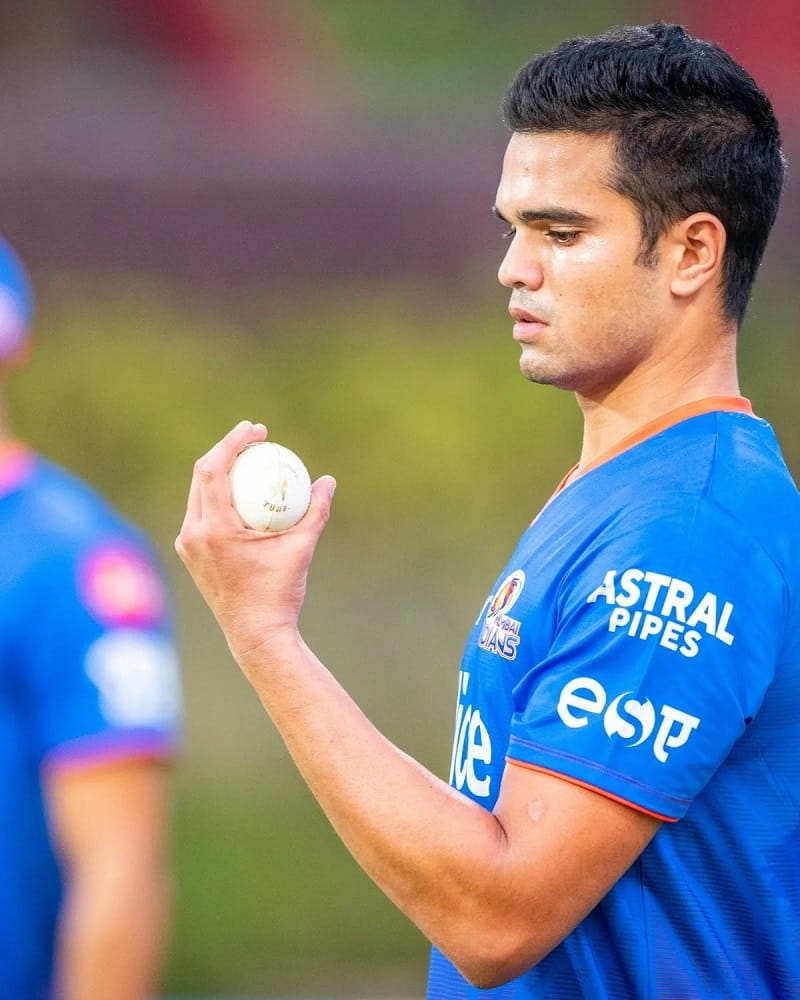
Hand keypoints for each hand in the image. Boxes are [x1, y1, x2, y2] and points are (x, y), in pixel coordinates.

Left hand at [175, 421, 335, 666]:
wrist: (255, 634)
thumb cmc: (279, 594)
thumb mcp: (301, 549)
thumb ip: (316, 512)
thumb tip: (327, 481)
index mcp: (214, 529)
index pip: (214, 470)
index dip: (232, 442)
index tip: (255, 430)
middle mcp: (193, 534)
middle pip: (202, 475)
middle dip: (226, 450)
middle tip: (254, 438)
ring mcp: (187, 545)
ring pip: (199, 494)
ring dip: (221, 471)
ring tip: (248, 460)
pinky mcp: (191, 554)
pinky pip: (202, 514)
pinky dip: (220, 497)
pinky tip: (243, 493)